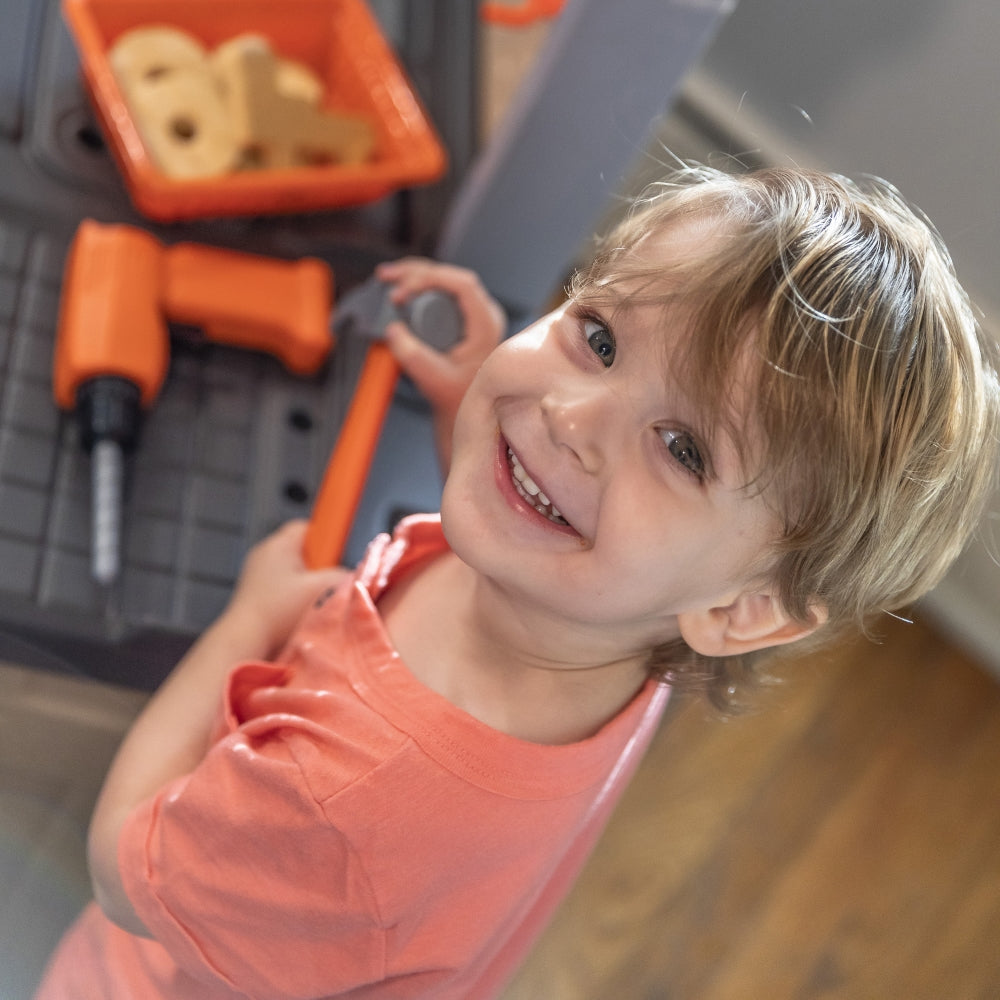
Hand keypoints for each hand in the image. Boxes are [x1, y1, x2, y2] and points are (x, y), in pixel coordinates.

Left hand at [223, 520, 349, 657]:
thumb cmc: (277, 612)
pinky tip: (299, 615)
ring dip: (307, 586)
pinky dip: (293, 599)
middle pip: (303, 551)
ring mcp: (257, 576)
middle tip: (330, 583)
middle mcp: (264, 555)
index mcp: (279, 545)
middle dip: (320, 566)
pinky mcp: (254, 596)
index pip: (310, 527)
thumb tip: (355, 578)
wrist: (244, 642)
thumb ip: (344, 577)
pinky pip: (282, 589)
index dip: (329, 539)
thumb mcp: (321, 589)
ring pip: (294, 572)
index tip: (341, 555)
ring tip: (314, 603)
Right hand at [376, 258, 505, 469]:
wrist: (469, 418)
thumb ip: (413, 357)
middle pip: (450, 277)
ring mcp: (474, 317)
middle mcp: (484, 316)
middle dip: (416, 272)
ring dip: (414, 276)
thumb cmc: (460, 402)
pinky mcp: (461, 321)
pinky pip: (440, 295)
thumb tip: (393, 330)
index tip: (402, 293)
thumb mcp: (434, 380)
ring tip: (386, 277)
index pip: (462, 284)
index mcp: (486, 326)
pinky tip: (398, 290)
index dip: (429, 279)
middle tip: (387, 277)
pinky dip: (417, 288)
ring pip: (444, 282)